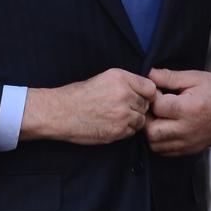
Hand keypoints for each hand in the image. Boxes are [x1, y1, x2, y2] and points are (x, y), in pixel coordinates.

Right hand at [20, 68, 156, 144]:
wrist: (60, 112)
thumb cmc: (79, 95)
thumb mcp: (105, 78)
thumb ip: (127, 82)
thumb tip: (149, 91)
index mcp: (120, 78)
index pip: (150, 87)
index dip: (147, 94)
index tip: (141, 98)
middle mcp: (124, 94)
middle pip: (146, 105)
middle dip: (138, 107)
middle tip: (123, 109)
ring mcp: (122, 114)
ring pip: (141, 120)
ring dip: (132, 120)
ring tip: (116, 117)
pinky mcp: (117, 131)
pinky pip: (132, 132)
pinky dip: (125, 130)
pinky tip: (111, 125)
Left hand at [144, 68, 210, 155]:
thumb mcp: (195, 77)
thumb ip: (170, 77)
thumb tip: (149, 75)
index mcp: (190, 108)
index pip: (157, 106)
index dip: (152, 96)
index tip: (157, 90)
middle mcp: (188, 129)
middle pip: (151, 130)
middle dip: (147, 117)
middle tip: (153, 106)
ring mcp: (189, 143)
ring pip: (155, 144)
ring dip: (151, 130)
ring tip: (159, 117)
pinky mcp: (190, 150)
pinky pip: (165, 151)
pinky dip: (160, 141)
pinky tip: (165, 127)